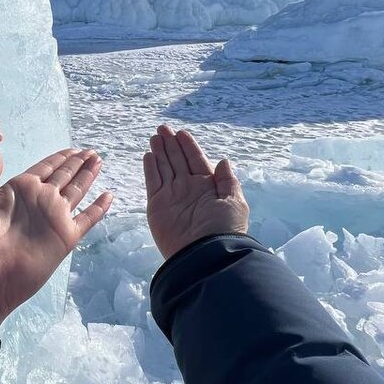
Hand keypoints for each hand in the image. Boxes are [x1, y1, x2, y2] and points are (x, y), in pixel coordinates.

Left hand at [0, 148, 112, 329]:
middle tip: (91, 152)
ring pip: (77, 191)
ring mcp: (53, 219)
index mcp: (18, 189)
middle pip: (64, 176)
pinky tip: (108, 196)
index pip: (44, 168)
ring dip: (88, 176)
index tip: (73, 149)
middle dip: (77, 163)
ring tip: (99, 162)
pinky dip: (98, 208)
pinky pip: (87, 219)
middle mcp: (39, 201)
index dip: (59, 158)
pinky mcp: (65, 238)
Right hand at [143, 126, 248, 260]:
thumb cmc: (222, 228)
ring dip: (159, 152)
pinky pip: (153, 181)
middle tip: (162, 128)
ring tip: (155, 137)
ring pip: (164, 168)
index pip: (196, 161)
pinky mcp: (157, 205)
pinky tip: (149, 155)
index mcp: (208, 187)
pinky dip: (150, 168)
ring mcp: (172, 196)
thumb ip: (227, 181)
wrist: (203, 254)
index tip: (181, 133)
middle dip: (170, 144)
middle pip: (178, 161)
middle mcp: (189, 189)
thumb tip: (223, 161)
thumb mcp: (234, 203)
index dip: (188, 146)